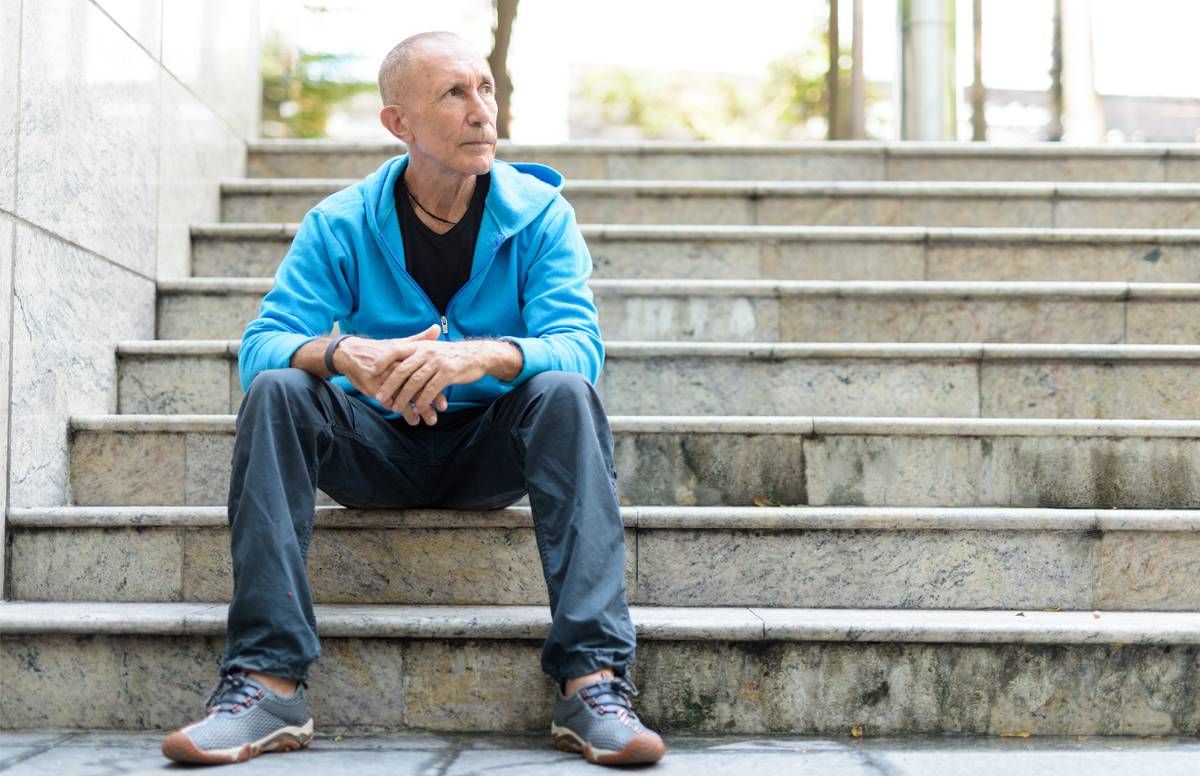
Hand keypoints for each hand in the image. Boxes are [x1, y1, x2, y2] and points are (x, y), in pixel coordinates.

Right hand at [333, 325, 449, 423]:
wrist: (349, 354)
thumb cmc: (377, 350)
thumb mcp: (398, 344)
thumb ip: (419, 340)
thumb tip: (437, 328)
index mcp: (403, 356)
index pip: (424, 372)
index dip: (436, 384)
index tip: (446, 395)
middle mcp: (395, 367)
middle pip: (416, 385)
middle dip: (429, 399)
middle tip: (441, 410)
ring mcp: (384, 378)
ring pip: (405, 396)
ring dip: (417, 409)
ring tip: (429, 420)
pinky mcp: (373, 387)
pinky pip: (390, 401)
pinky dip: (402, 411)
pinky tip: (413, 419)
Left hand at [374, 339, 494, 424]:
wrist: (476, 355)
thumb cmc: (451, 355)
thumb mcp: (432, 348)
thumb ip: (416, 351)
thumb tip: (396, 358)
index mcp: (420, 345)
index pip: (396, 350)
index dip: (383, 360)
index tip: (371, 371)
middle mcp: (426, 352)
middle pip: (402, 369)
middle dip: (389, 385)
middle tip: (379, 397)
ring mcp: (437, 362)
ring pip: (415, 381)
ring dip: (404, 396)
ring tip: (395, 408)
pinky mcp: (448, 373)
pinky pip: (431, 389)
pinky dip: (422, 400)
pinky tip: (417, 409)